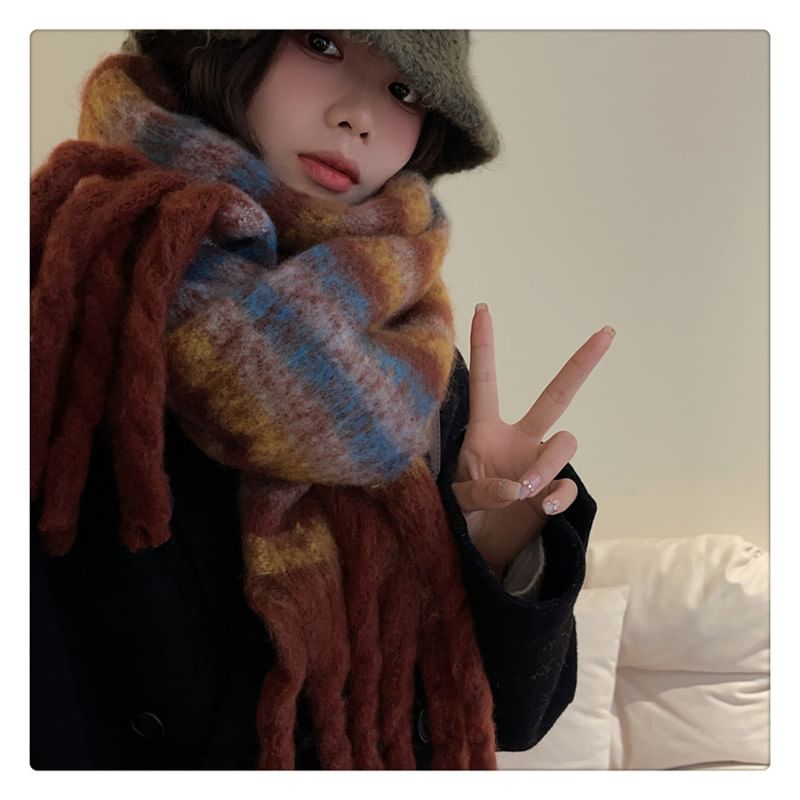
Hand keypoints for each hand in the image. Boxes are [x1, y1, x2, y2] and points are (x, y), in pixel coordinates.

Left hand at [450, 304, 613, 577]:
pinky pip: (569, 483)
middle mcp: (520, 439)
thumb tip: (517, 487)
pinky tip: (541, 504)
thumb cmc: (464, 515)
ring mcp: (541, 462)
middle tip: (606, 334)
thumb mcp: (458, 500)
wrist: (481, 548)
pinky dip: (558, 493)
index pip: (486, 382)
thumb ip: (480, 492)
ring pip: (565, 442)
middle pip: (557, 395)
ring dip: (547, 462)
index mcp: (487, 430)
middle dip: (581, 365)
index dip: (485, 347)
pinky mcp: (556, 491)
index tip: (482, 307)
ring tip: (525, 489)